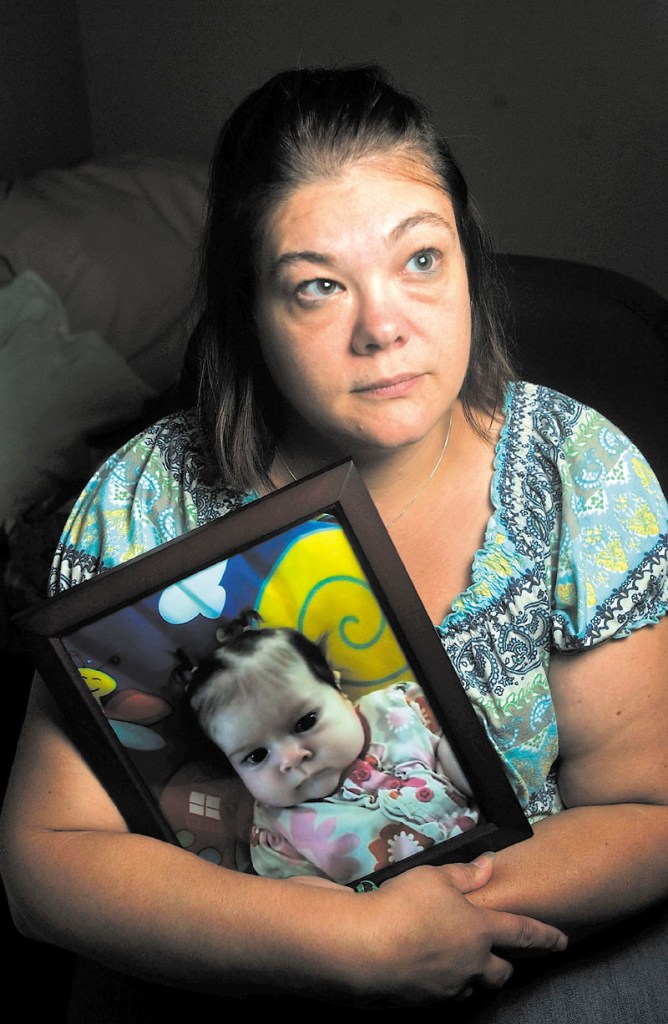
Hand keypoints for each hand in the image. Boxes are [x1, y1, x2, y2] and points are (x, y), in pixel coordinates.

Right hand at [349, 854, 566, 1005]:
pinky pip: (444, 994)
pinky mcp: (424, 1002)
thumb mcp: (435, 877)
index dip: (546, 936)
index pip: (523, 933)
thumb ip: (465, 874)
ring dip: (473, 974)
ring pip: (473, 986)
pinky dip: (444, 982)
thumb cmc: (404, 905)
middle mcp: (471, 964)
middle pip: (501, 973)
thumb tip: (490, 864)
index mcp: (480, 930)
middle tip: (501, 956)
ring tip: (459, 960)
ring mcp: (448, 987)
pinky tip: (427, 969)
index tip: (562, 941)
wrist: (363, 948)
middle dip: (505, 965)